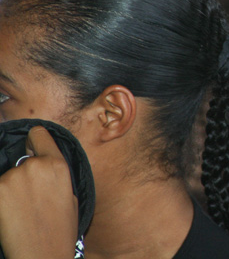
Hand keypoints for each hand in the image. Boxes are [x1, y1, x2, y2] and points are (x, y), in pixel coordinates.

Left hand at [0, 126, 77, 258]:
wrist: (42, 254)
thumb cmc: (60, 229)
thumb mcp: (69, 195)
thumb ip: (54, 174)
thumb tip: (41, 164)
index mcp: (57, 164)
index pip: (38, 134)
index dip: (34, 143)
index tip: (31, 151)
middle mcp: (34, 165)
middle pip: (22, 159)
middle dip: (24, 175)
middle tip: (31, 199)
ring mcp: (11, 177)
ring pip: (8, 177)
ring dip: (10, 189)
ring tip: (21, 211)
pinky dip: (3, 199)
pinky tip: (10, 215)